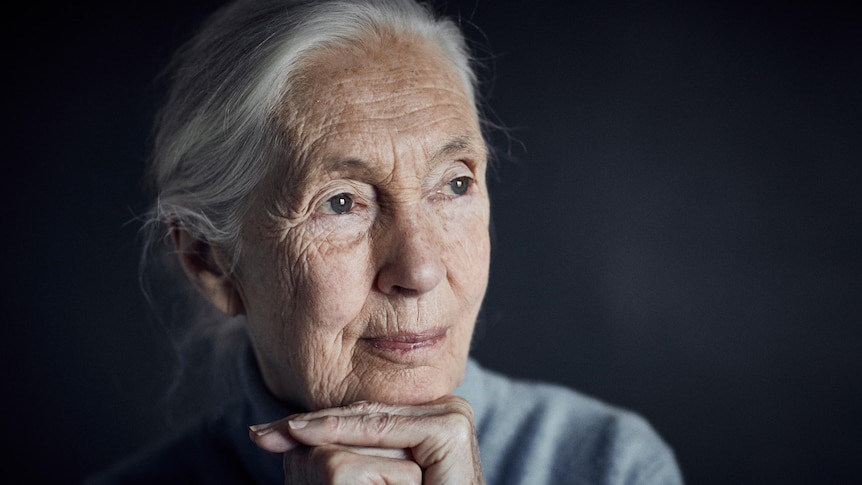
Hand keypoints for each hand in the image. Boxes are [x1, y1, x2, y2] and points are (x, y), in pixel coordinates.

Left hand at [249, 395, 483, 483]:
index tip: (270, 432)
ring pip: (372, 419)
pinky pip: (383, 428)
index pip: (368, 416)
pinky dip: (340, 431)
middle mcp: (446, 410)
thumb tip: (299, 436)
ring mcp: (452, 416)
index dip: (318, 423)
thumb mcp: (375, 478)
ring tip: (276, 432)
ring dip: (319, 426)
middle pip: (368, 415)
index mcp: (432, 417)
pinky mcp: (449, 429)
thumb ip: (355, 451)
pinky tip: (300, 432)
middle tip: (262, 432)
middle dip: (311, 425)